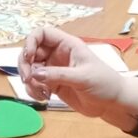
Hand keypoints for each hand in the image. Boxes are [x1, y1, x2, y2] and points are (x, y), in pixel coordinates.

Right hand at [18, 26, 137, 121]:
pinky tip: (43, 98)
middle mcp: (57, 55)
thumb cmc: (104, 83)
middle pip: (31, 52)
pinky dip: (33, 91)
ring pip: (31, 70)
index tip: (28, 57)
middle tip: (28, 79)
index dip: (31, 42)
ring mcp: (53, 70)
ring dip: (29, 81)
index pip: (42, 34)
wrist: (112, 103)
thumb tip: (34, 74)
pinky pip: (35, 84)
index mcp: (67, 45)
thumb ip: (58, 75)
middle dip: (25, 65)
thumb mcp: (82, 77)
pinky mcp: (52, 84)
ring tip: (41, 93)